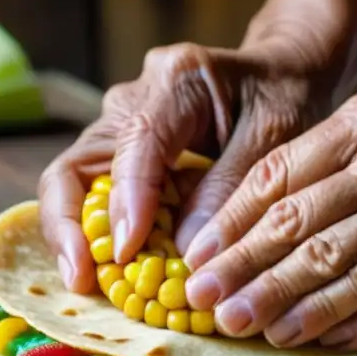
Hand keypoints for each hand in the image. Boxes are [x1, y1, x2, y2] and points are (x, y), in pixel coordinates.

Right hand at [38, 38, 331, 292]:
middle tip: (81, 280)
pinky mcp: (122, 153)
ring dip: (76, 236)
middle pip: (77, 164)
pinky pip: (95, 195)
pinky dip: (98, 234)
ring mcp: (120, 126)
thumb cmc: (287, 96)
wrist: (285, 71)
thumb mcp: (277, 135)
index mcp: (178, 81)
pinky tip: (109, 273)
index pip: (135, 142)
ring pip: (74, 182)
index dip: (127, 201)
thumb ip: (232, 185)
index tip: (126, 252)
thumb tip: (187, 251)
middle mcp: (134, 99)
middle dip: (69, 226)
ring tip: (86, 284)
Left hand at [181, 90, 356, 349]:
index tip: (195, 257)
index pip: (278, 179)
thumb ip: (330, 154)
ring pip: (342, 271)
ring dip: (289, 306)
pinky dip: (354, 326)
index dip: (230, 223)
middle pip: (300, 229)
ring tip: (250, 330)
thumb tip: (259, 213)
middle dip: (244, 271)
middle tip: (205, 303)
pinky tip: (318, 343)